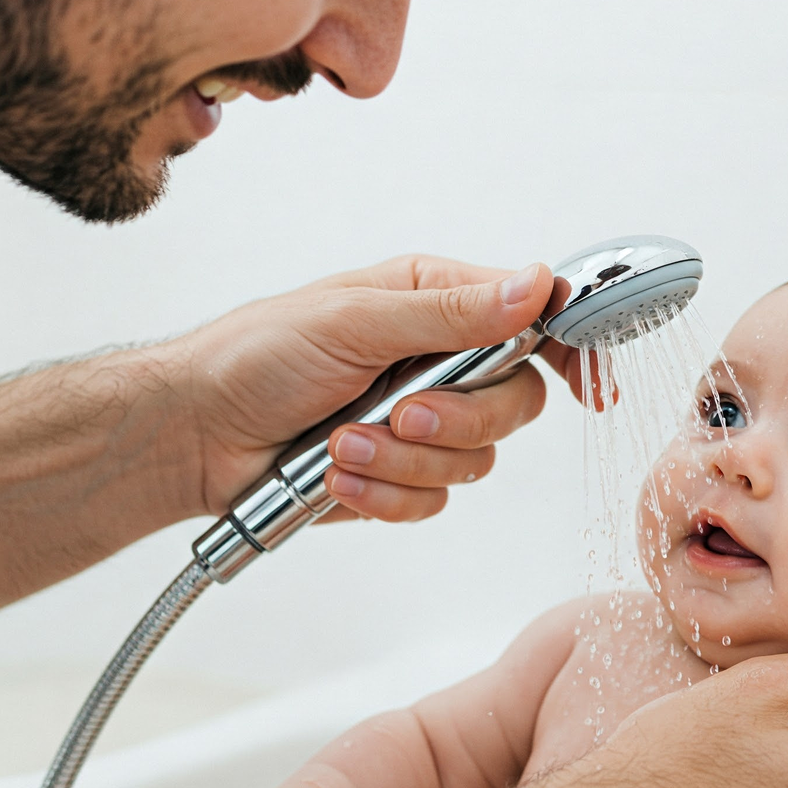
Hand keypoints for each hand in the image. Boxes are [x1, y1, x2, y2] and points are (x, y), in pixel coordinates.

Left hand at [169, 255, 583, 522]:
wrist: (196, 435)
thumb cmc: (257, 355)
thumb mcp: (355, 318)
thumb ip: (451, 312)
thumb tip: (535, 286)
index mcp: (435, 304)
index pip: (531, 320)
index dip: (571, 350)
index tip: (591, 387)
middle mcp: (440, 363)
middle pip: (517, 402)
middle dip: (458, 418)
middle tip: (401, 413)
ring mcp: (424, 424)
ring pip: (475, 460)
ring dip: (404, 460)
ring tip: (341, 444)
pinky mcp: (401, 477)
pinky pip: (433, 501)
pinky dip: (384, 494)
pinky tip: (337, 476)